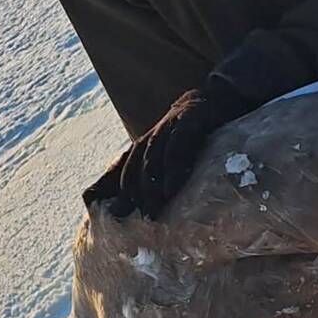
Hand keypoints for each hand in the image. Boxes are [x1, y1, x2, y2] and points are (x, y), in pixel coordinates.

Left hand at [83, 76, 253, 219]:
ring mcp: (168, 128)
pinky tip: (170, 189)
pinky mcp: (188, 121)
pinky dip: (172, 169)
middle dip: (132, 195)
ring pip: (152, 160)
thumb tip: (141, 205)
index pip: (121, 168)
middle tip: (133, 219)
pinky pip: (177, 148)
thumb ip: (156, 174)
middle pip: (134, 168)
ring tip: (151, 211)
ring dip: (149, 187)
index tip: (104, 210)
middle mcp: (151, 138)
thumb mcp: (169, 153)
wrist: (213, 98)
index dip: (110, 187)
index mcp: (143, 146)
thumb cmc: (190, 134)